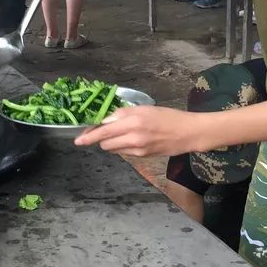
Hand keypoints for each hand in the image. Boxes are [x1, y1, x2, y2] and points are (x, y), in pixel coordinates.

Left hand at [73, 106, 199, 156]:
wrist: (188, 133)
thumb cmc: (168, 116)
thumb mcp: (145, 109)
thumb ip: (123, 114)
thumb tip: (106, 120)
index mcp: (133, 121)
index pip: (104, 131)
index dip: (89, 136)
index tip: (78, 139)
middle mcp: (133, 137)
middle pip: (105, 143)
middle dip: (101, 138)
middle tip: (104, 130)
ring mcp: (138, 149)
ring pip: (114, 148)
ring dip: (112, 142)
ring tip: (123, 133)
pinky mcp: (143, 156)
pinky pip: (125, 152)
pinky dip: (123, 146)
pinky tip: (133, 139)